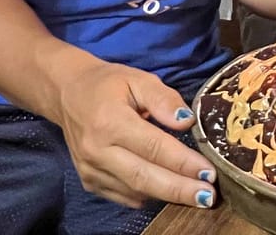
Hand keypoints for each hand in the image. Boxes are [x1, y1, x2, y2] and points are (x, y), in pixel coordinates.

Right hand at [55, 60, 214, 209]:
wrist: (67, 93)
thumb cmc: (107, 84)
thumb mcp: (138, 79)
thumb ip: (164, 99)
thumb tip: (187, 122)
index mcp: (110, 121)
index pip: (154, 148)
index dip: (183, 163)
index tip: (209, 173)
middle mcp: (97, 150)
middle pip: (144, 177)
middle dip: (179, 189)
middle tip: (208, 197)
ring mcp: (90, 169)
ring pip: (134, 191)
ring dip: (167, 196)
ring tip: (196, 196)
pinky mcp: (88, 181)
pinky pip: (123, 196)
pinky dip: (148, 196)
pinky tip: (168, 192)